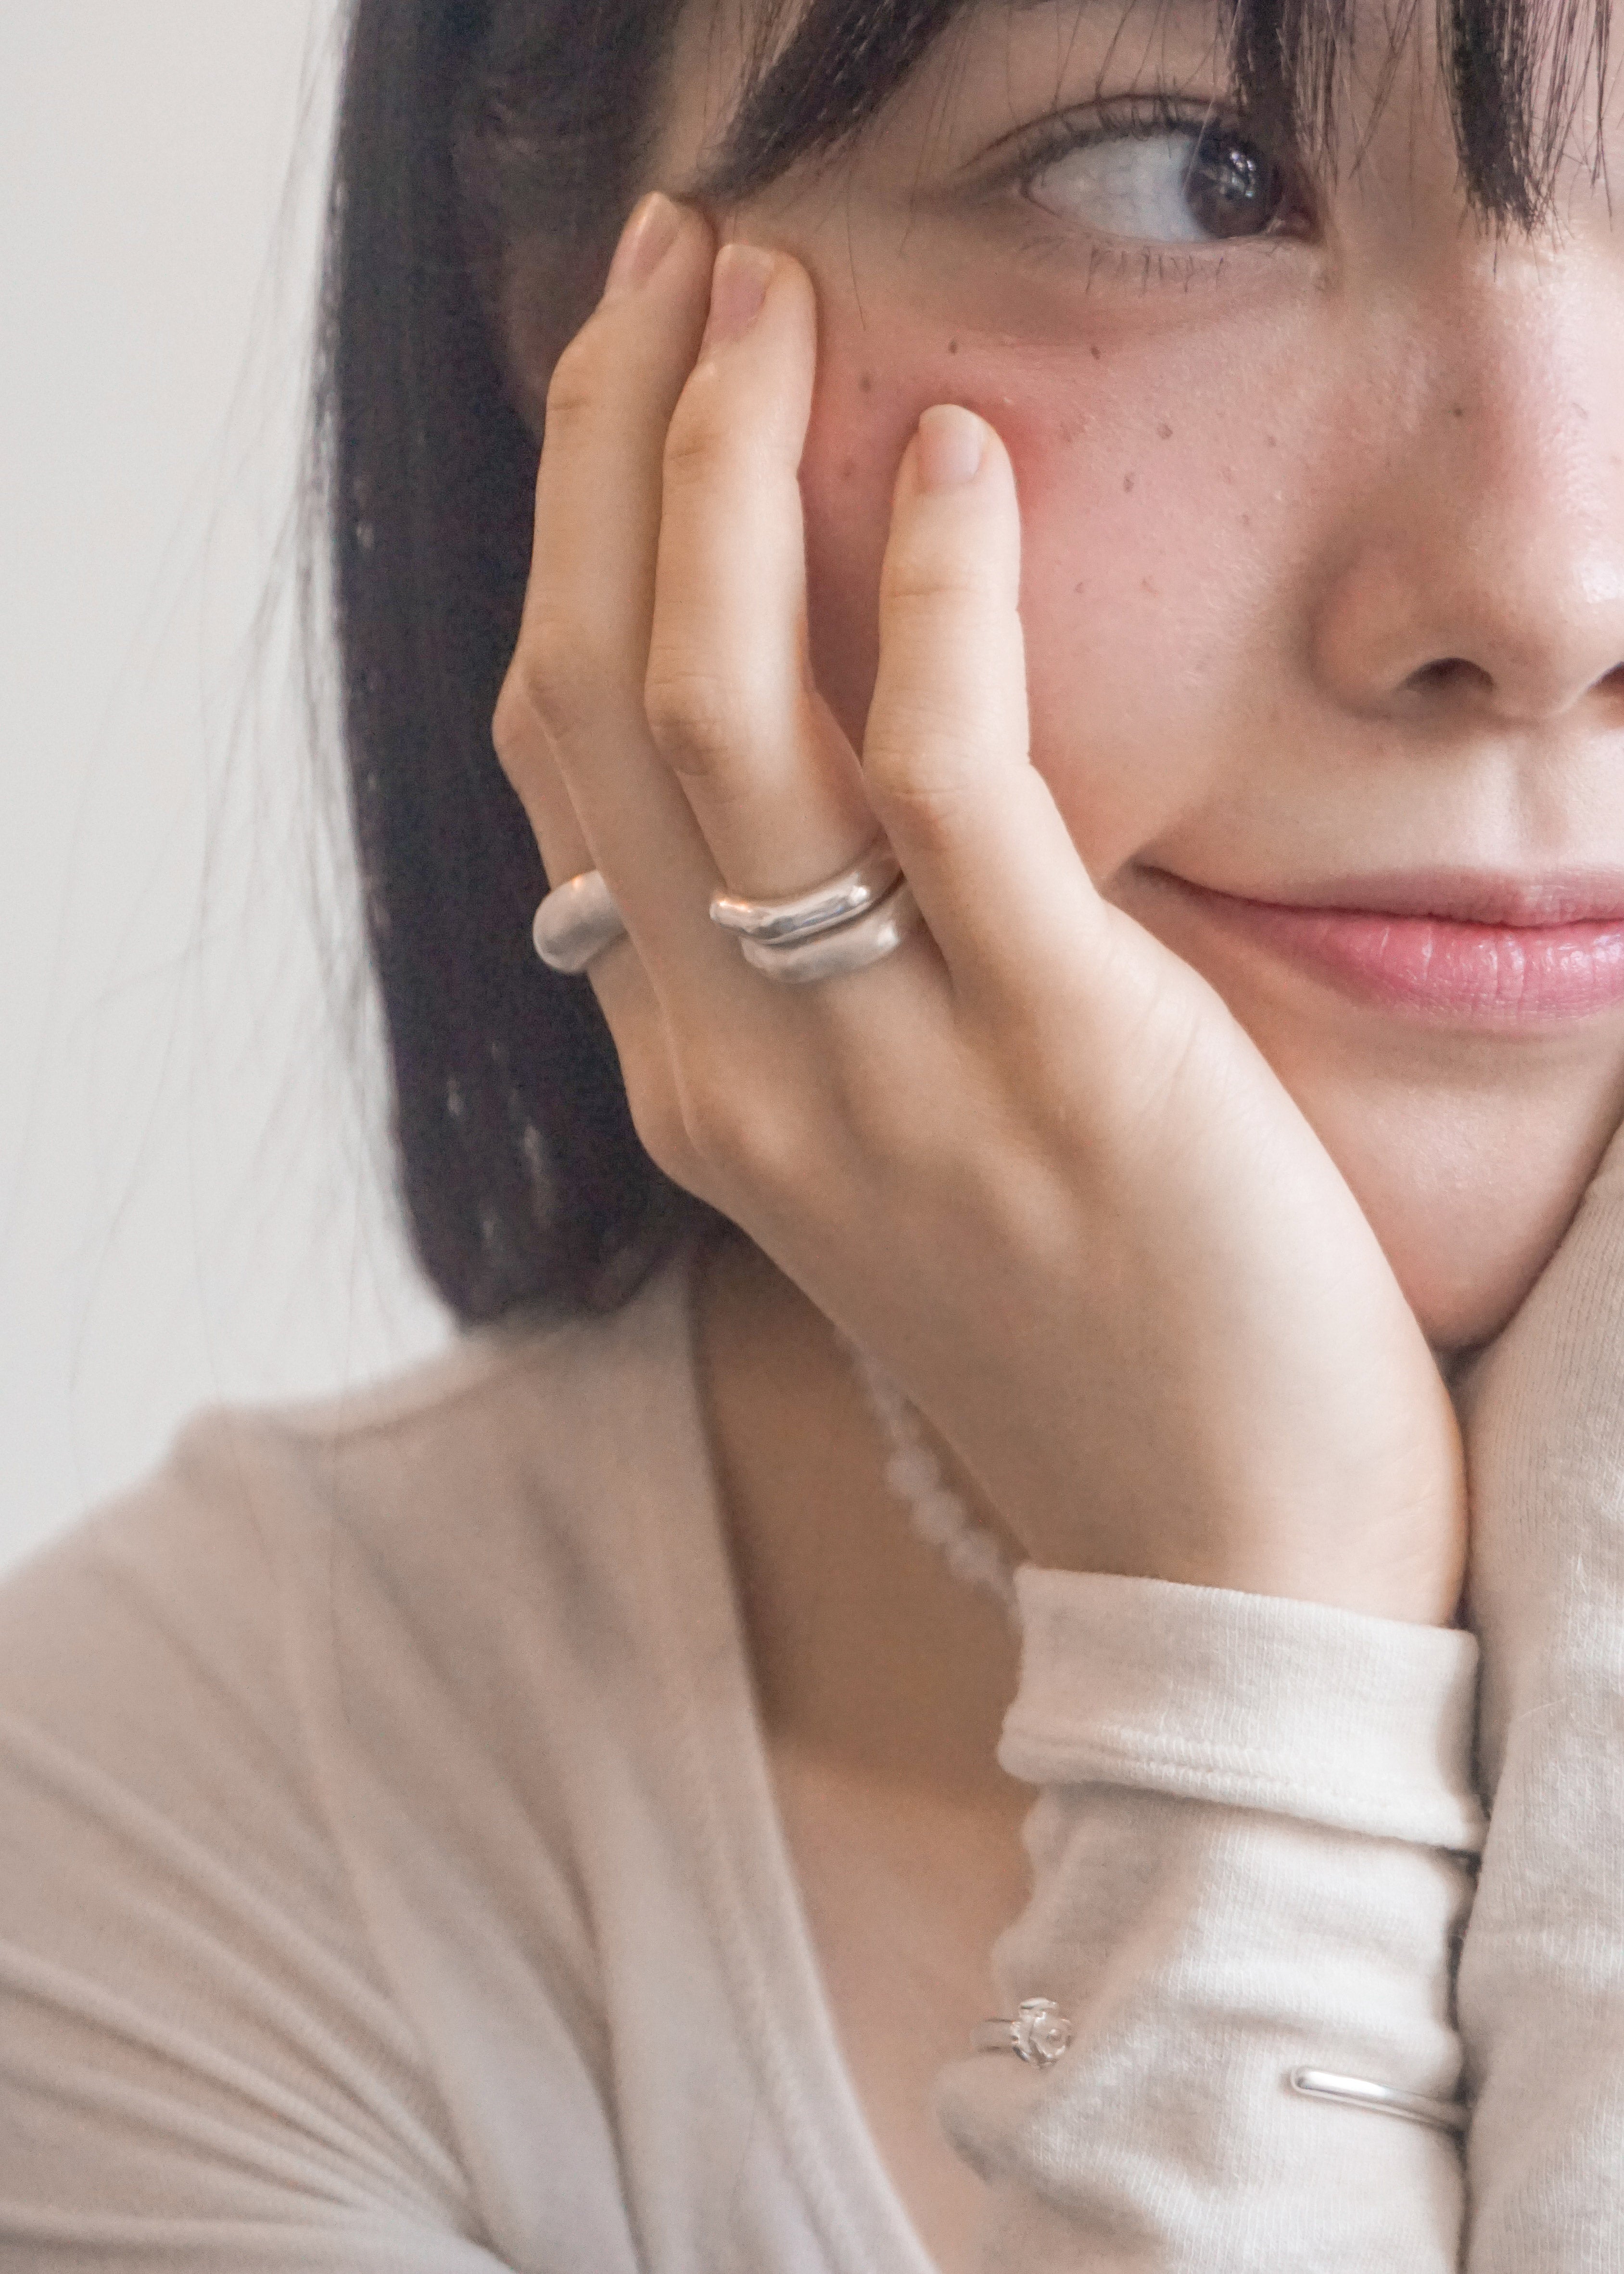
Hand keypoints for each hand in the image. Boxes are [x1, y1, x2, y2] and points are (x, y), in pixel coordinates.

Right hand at [493, 194, 1465, 1624]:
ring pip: (721, 712)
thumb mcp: (893, 1144)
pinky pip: (942, 784)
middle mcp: (733, 1068)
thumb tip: (797, 770)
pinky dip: (932, 597)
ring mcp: (874, 1072)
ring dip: (725, 471)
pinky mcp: (1051, 1059)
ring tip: (772, 296)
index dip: (576, 538)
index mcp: (691, 1080)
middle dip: (615, 447)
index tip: (633, 368)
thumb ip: (809, 978)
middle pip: (600, 695)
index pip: (564, 761)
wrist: (1215, 1544)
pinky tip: (959, 463)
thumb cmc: (1081, 1328)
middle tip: (678, 259)